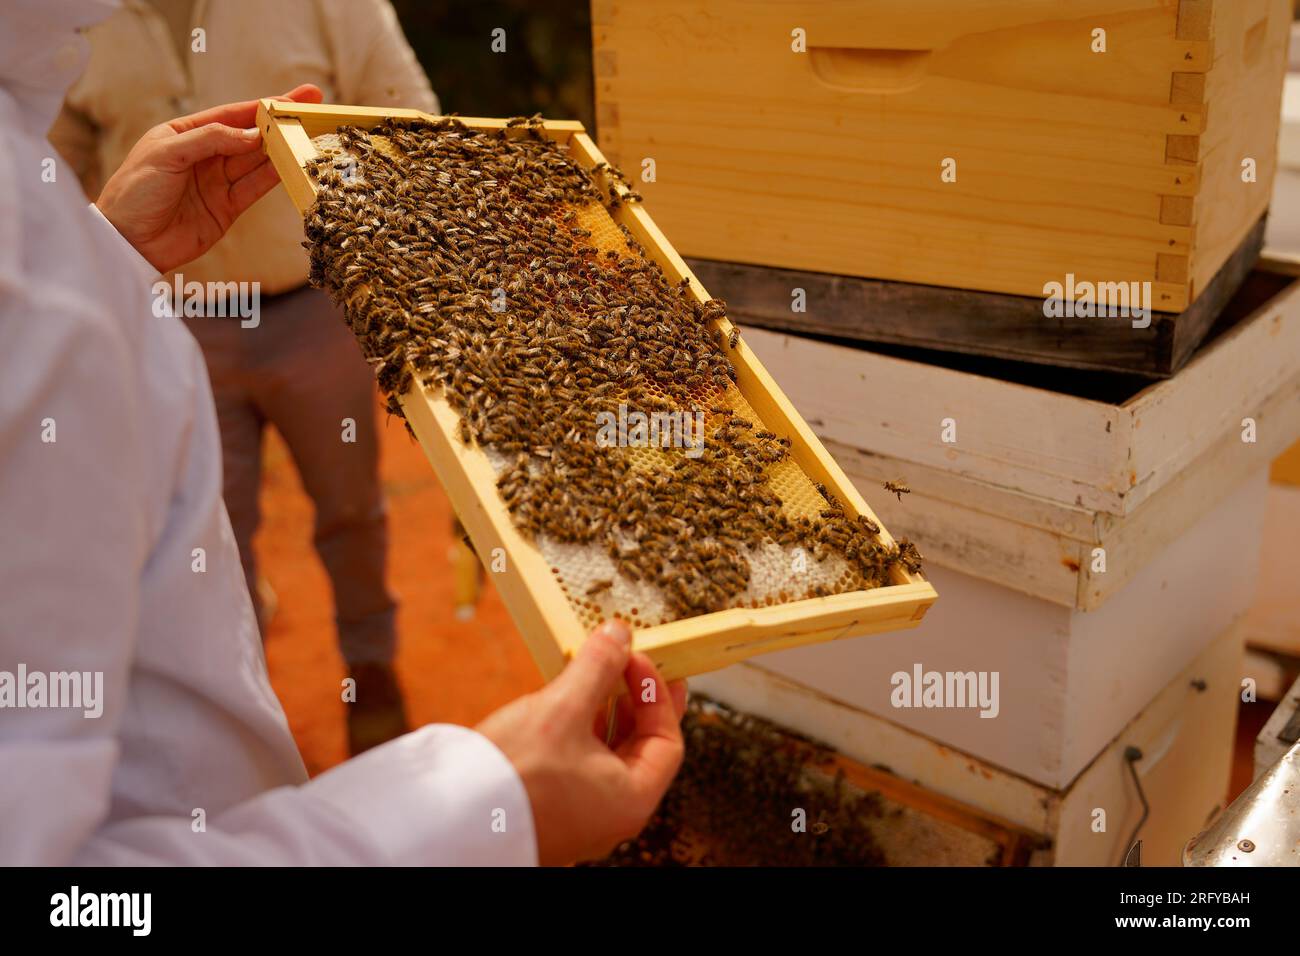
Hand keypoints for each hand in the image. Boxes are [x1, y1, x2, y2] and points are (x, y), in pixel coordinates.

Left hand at [95, 84, 323, 273]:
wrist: (128, 241)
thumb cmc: (134, 190)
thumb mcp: (167, 153)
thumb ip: (210, 140)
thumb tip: (252, 135)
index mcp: (184, 133)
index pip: (231, 114)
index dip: (263, 105)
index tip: (293, 97)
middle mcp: (204, 156)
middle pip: (250, 136)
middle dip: (281, 123)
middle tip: (312, 110)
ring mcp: (217, 183)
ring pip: (257, 162)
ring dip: (283, 149)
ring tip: (310, 136)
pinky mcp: (226, 209)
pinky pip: (255, 188)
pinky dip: (275, 178)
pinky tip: (294, 165)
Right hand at [476, 620, 686, 865]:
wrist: (448, 818)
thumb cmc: (512, 776)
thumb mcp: (561, 708)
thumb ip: (597, 667)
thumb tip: (619, 634)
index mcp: (631, 800)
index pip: (668, 741)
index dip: (657, 694)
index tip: (636, 658)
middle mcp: (612, 814)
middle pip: (640, 748)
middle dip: (634, 700)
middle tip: (630, 660)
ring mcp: (582, 815)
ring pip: (608, 755)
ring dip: (604, 711)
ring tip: (592, 673)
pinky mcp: (553, 809)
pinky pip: (581, 764)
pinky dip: (580, 730)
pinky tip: (564, 702)